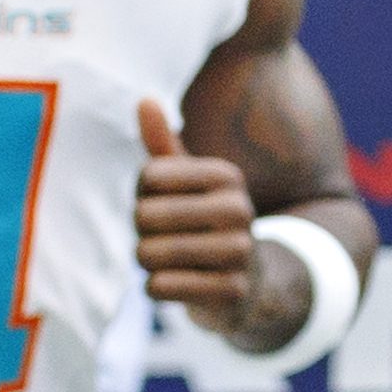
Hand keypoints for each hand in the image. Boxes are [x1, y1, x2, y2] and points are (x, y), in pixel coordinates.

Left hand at [136, 100, 283, 334]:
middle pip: (144, 216)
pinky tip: (179, 283)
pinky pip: (161, 288)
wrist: (249, 277)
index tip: (164, 203)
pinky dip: (157, 289)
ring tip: (171, 260)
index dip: (142, 194)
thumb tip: (144, 99)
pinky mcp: (232, 291)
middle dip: (141, 232)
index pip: (149, 176)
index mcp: (228, 175)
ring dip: (147, 263)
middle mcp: (239, 209)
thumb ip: (163, 146)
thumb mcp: (188, 183)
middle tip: (164, 237)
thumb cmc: (204, 221)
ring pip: (149, 254)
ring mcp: (239, 252)